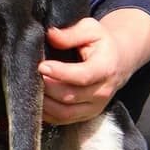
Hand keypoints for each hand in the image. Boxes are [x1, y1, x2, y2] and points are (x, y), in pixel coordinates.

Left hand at [39, 9, 149, 125]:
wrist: (118, 61)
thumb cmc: (101, 43)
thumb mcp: (90, 29)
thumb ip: (71, 33)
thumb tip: (50, 35)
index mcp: (106, 68)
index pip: (83, 76)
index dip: (60, 73)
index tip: (41, 66)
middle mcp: (102, 91)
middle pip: (70, 96)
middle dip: (47, 87)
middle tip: (31, 75)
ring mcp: (94, 107)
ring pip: (65, 112)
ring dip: (44, 102)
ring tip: (31, 87)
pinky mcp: (86, 115)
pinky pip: (62, 120)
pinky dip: (46, 113)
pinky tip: (36, 99)